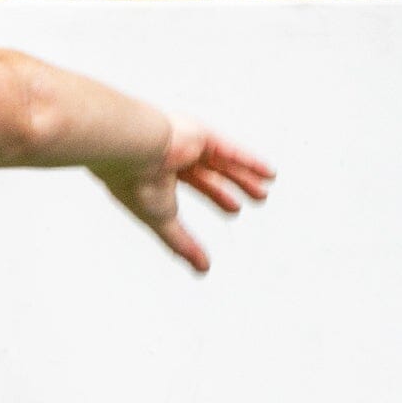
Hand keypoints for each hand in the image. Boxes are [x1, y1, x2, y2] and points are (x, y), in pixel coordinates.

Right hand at [93, 117, 274, 273]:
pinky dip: (250, 161)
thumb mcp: (163, 219)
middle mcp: (175, 155)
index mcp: (161, 171)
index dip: (216, 198)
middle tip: (254, 198)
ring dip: (245, 175)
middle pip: (213, 172)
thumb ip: (182, 243)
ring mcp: (188, 142)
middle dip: (232, 186)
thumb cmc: (136, 184)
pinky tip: (269, 172)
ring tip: (265, 188)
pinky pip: (230, 149)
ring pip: (223, 160)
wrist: (132, 150)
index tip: (234, 211)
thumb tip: (201, 268)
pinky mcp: (200, 134)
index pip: (195, 185)